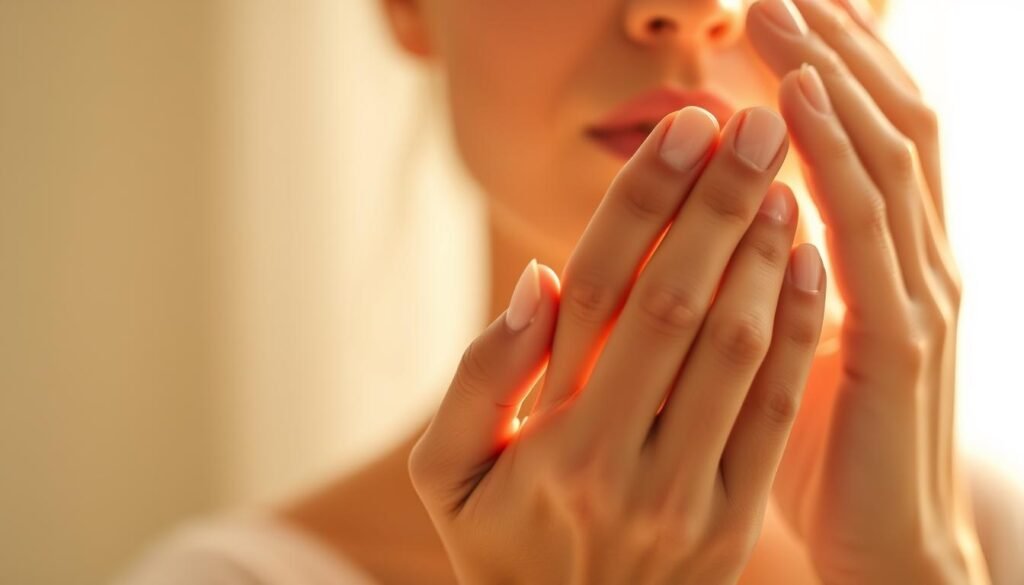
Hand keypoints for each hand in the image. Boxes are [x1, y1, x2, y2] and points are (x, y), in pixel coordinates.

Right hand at [409, 107, 826, 583]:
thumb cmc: (497, 548)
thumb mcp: (444, 475)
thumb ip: (480, 378)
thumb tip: (537, 281)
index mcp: (545, 443)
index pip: (601, 296)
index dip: (645, 205)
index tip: (681, 131)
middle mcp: (620, 464)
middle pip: (679, 307)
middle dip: (721, 206)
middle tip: (753, 127)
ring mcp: (686, 496)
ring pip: (738, 354)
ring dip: (766, 258)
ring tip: (784, 180)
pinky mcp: (733, 518)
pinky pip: (774, 414)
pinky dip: (798, 334)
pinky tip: (809, 268)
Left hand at [746, 1, 988, 582]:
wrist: (878, 543)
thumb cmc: (819, 443)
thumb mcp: (794, 339)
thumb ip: (775, 277)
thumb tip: (731, 215)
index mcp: (895, 260)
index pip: (875, 137)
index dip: (833, 68)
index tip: (775, 16)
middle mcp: (922, 260)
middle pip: (892, 121)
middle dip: (835, 47)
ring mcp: (922, 293)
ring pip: (890, 153)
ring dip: (832, 74)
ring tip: (778, 14)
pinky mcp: (900, 338)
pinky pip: (868, 225)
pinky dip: (835, 153)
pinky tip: (793, 100)